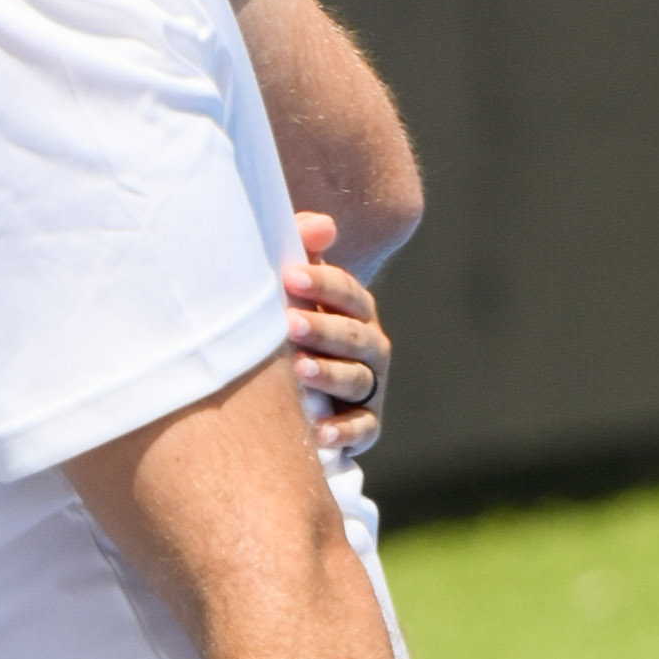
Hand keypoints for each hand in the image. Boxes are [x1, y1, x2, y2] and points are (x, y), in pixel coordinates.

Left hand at [282, 207, 387, 453]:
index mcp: (355, 311)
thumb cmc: (290, 327)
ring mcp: (370, 386)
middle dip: (322, 329)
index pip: (347, 293)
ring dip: (329, 374)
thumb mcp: (294, 288)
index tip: (288, 277)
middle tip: (287, 324)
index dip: (321, 283)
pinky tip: (319, 431)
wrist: (295, 391)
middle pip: (354, 336)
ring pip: (357, 379)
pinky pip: (362, 429)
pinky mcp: (365, 425)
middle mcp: (370, 346)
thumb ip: (303, 249)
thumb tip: (323, 227)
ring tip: (298, 370)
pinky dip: (345, 432)